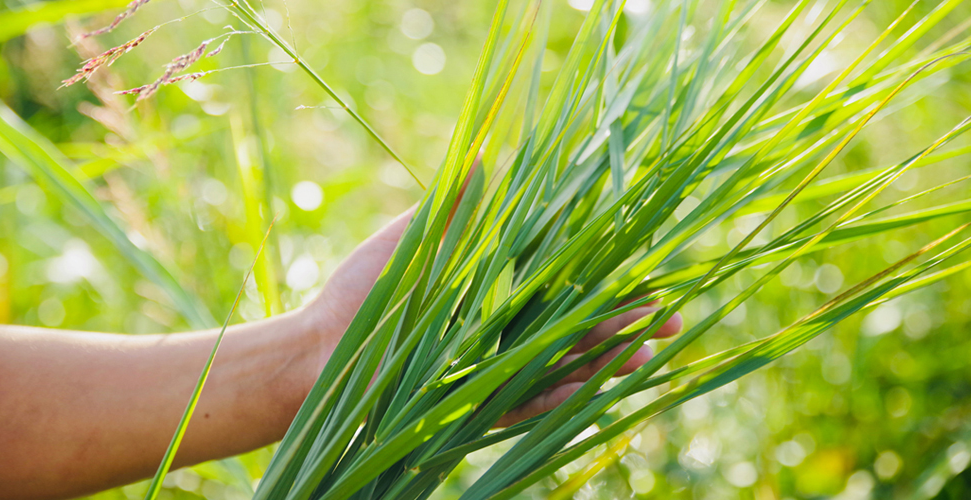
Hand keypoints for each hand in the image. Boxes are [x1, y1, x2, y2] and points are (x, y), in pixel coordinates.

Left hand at [309, 207, 681, 425]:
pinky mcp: (478, 408)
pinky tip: (604, 384)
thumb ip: (455, 207)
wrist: (317, 351)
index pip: (565, 286)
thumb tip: (488, 156)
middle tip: (676, 317)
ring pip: (566, 368)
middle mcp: (504, 337)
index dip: (609, 279)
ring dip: (612, 360)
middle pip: (580, 329)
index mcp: (495, 297)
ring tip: (653, 348)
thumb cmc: (360, 291)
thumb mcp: (412, 240)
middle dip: (629, 324)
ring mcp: (495, 374)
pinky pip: (531, 405)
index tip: (648, 268)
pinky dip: (567, 394)